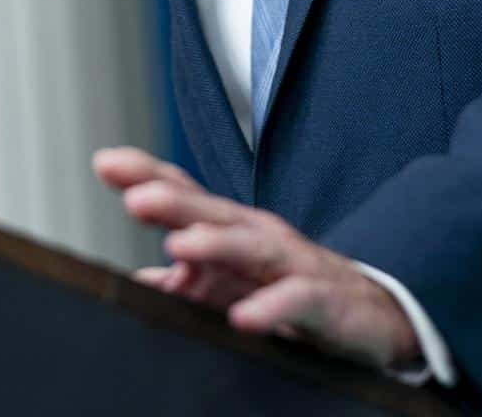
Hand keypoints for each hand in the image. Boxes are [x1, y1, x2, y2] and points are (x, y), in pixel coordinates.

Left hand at [92, 146, 420, 372]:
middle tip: (134, 196)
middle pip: (214, 213)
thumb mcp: (236, 288)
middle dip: (175, 201)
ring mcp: (296, 267)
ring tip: (180, 247)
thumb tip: (139, 281)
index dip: (148, 176)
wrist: (377, 319)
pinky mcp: (327, 303)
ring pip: (254, 248)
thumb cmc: (298, 293)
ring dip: (217, 245)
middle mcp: (262, 240)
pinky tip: (243, 319)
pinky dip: (272, 309)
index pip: (188, 196)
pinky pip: (298, 303)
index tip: (104, 162)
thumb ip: (189, 282)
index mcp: (235, 233)